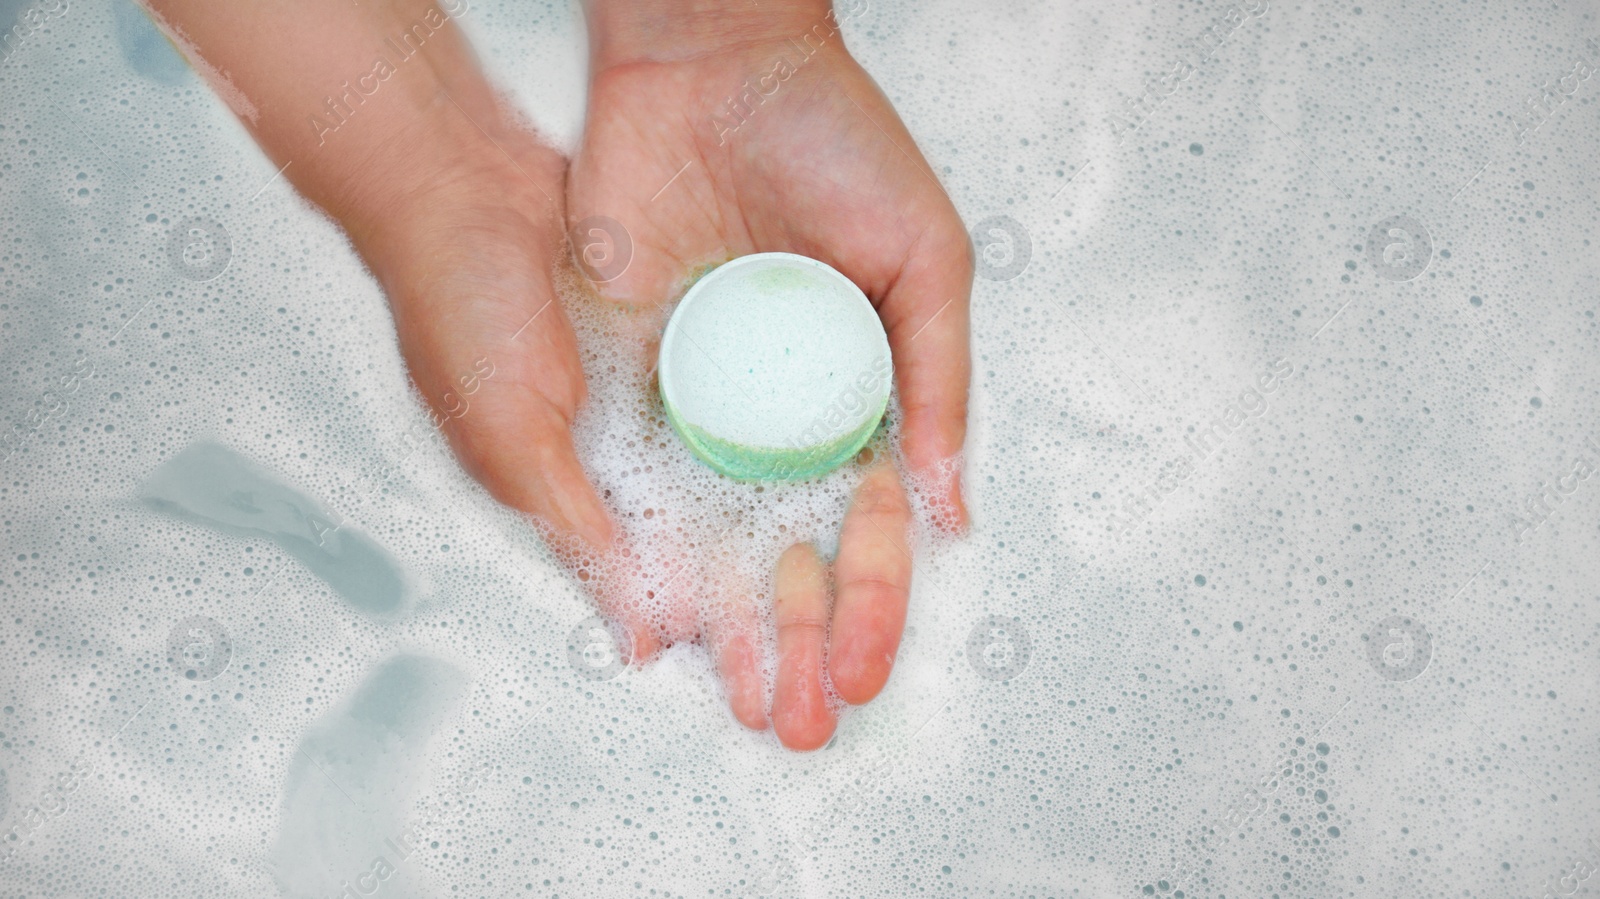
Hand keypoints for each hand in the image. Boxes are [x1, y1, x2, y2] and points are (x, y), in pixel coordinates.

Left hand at [567, 0, 972, 748]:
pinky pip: (641, 474)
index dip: (876, 605)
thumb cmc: (835, 141)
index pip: (873, 527)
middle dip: (801, 642)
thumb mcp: (923, 258)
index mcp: (864, 391)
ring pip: (719, 537)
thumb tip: (948, 509)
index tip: (866, 672)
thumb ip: (937, 380)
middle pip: (795, 554)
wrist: (709, 58)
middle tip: (797, 721)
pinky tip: (650, 613)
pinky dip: (645, 546)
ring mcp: (710, 399)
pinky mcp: (635, 372)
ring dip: (730, 622)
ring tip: (734, 696)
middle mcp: (785, 411)